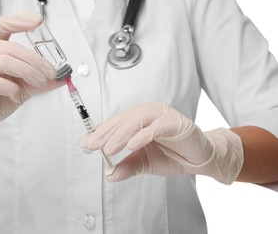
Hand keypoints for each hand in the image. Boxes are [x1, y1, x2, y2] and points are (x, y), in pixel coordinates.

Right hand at [0, 12, 64, 162]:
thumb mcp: (24, 88)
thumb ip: (41, 81)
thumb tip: (63, 76)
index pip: (3, 25)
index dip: (20, 20)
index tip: (38, 20)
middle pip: (11, 47)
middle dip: (36, 60)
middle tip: (50, 73)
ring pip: (6, 61)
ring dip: (28, 72)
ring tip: (39, 82)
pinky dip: (12, 88)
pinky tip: (16, 94)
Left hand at [81, 102, 243, 183]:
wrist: (200, 159)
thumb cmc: (172, 155)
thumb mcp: (144, 162)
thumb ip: (127, 166)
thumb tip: (110, 175)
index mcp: (140, 118)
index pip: (116, 123)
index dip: (100, 132)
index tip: (86, 144)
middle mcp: (149, 112)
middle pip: (123, 120)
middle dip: (106, 134)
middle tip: (92, 146)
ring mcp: (163, 115)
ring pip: (136, 121)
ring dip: (121, 135)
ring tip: (109, 149)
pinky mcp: (176, 122)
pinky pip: (156, 127)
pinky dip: (143, 135)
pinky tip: (131, 145)